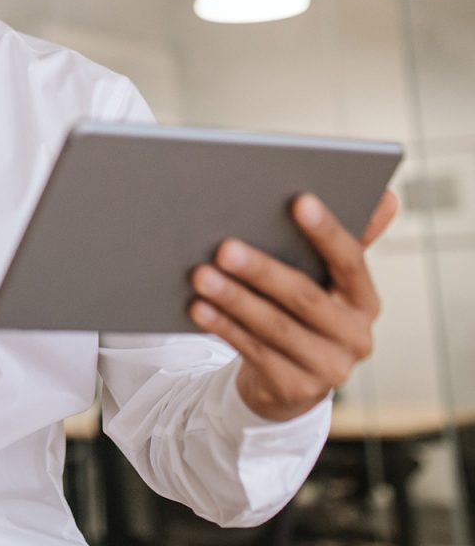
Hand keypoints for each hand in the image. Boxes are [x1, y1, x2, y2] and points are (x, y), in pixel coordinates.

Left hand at [189, 189, 398, 420]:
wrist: (288, 382)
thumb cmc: (302, 313)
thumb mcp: (326, 281)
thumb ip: (346, 242)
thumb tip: (388, 197)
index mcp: (365, 301)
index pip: (351, 261)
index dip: (326, 232)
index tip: (298, 201)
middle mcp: (355, 337)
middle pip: (305, 297)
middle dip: (262, 270)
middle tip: (223, 247)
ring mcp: (328, 368)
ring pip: (275, 327)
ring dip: (234, 299)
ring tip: (200, 275)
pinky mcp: (294, 389)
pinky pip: (254, 352)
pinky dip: (224, 327)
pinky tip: (198, 308)